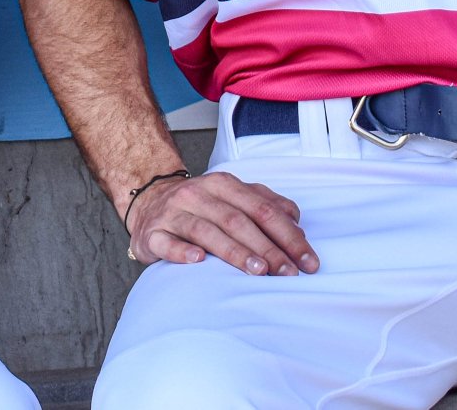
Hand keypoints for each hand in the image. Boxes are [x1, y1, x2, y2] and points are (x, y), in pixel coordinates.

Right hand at [126, 170, 316, 276]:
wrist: (149, 200)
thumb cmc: (201, 205)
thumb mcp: (233, 196)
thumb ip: (266, 204)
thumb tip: (297, 222)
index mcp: (223, 185)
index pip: (262, 209)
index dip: (288, 235)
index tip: (307, 261)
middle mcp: (199, 194)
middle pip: (238, 220)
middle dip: (267, 248)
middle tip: (287, 272)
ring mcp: (174, 213)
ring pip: (207, 231)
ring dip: (234, 251)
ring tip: (257, 271)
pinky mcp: (153, 233)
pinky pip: (167, 242)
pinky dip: (182, 252)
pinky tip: (198, 261)